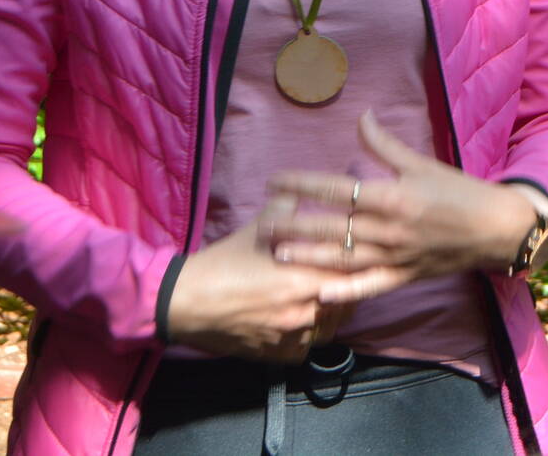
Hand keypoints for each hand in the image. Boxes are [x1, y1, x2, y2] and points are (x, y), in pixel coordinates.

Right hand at [164, 211, 347, 362]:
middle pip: (346, 303)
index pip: (352, 276)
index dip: (359, 265)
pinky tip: (301, 323)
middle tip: (343, 276)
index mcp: (304, 281)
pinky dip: (306, 337)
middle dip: (347, 289)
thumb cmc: (226, 261)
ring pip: (328, 329)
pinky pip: (304, 350)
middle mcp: (303, 313)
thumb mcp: (259, 227)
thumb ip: (289, 207)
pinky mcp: (275, 355)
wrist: (186, 301)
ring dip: (330, 315)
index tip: (360, 256)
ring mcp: (290, 338)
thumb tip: (306, 191)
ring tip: (324, 298)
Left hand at [263, 110, 537, 303]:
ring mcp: (396, 257)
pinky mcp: (403, 277)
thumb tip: (361, 116)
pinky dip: (346, 292)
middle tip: (261, 223)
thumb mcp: (422, 164)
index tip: (276, 181)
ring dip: (309, 257)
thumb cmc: (458, 192)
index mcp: (394, 196)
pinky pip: (370, 287)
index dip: (304, 184)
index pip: (339, 189)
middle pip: (334, 227)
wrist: (493, 228)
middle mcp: (391, 229)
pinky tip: (319, 294)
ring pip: (344, 259)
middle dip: (295, 224)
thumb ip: (385, 144)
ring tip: (277, 254)